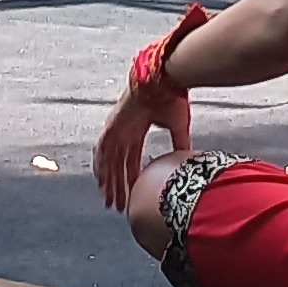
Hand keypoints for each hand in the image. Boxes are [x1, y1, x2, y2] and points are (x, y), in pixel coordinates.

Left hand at [93, 54, 193, 212]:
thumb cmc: (172, 97)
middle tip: (118, 206)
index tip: (132, 194)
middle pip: (118, 164)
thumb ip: (179, 143)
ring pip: (108, 161)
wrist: (164, 80)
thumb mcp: (178, 127)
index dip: (131, 177)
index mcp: (138, 129)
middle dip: (118, 186)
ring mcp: (117, 127)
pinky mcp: (112, 125)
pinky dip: (101, 166)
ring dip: (108, 181)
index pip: (131, 158)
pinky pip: (102, 150)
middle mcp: (125, 130)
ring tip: (110, 201)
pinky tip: (101, 182)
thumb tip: (186, 159)